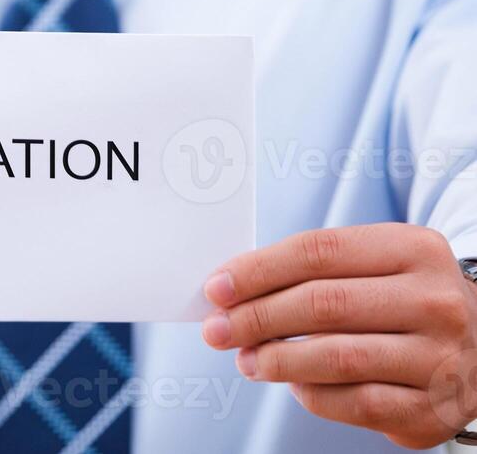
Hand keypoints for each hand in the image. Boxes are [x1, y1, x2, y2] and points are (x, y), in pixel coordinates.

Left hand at [202, 223, 476, 448]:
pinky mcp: (433, 408)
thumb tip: (231, 291)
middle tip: (218, 330)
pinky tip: (294, 383)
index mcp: (413, 249)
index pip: (318, 252)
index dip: (258, 270)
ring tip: (246, 359)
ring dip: (277, 360)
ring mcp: (440, 358)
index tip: (216, 289)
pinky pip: (356, 403)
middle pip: (323, 304)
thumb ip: (313, 269)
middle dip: (256, 318)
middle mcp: (434, 301)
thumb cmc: (403, 298)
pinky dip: (312, 394)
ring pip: (338, 358)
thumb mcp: (375, 263)